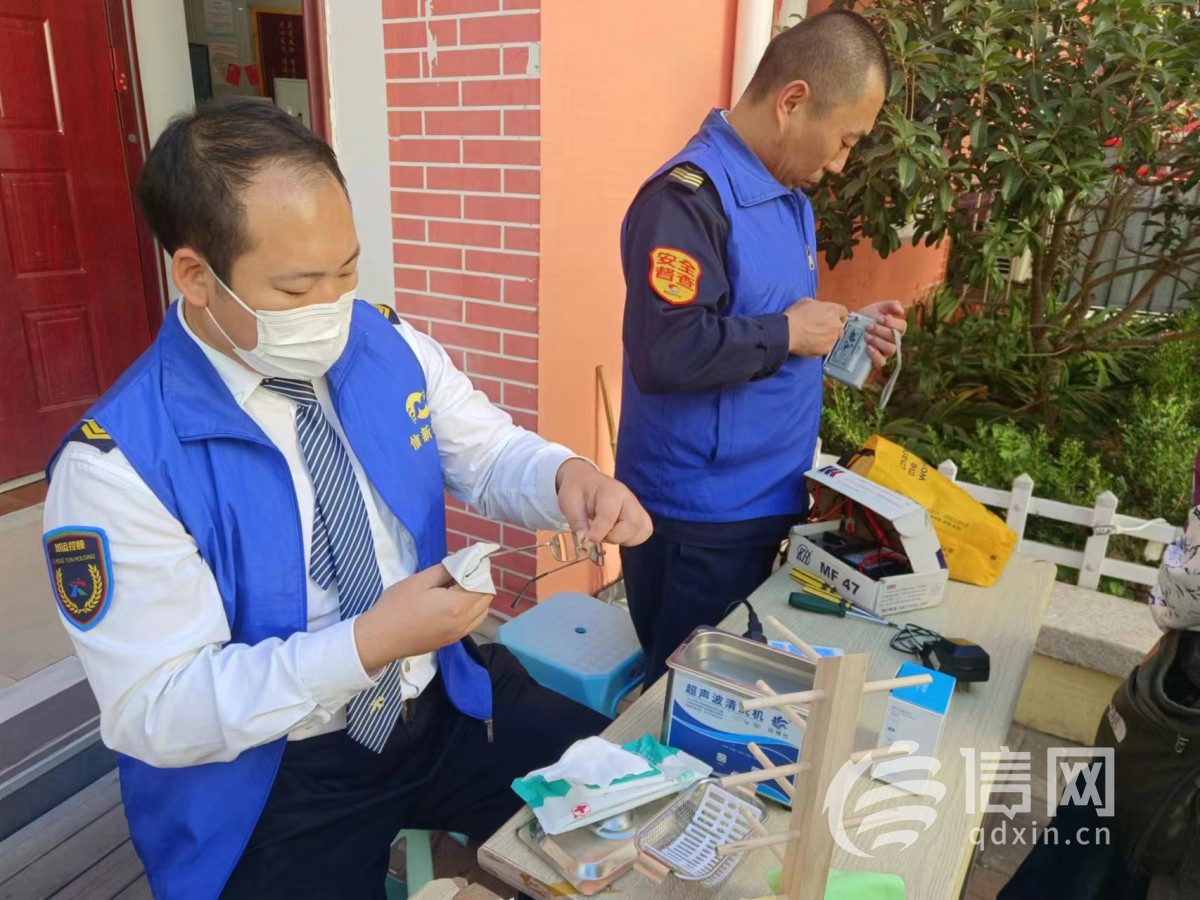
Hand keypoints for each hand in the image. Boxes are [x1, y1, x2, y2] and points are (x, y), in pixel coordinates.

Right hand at [354, 564, 491, 671]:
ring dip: (477, 597)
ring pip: (481, 612)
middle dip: (479, 582)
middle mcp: (464, 622)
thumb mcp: (420, 580)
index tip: (470, 560)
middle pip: (486, 598)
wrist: (380, 639)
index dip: (479, 570)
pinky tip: (453, 603)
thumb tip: (465, 562)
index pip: (482, 584)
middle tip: (462, 572)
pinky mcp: (451, 641)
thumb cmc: (397, 606)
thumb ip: (447, 570)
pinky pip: (472, 623)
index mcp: (457, 606)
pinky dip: (471, 610)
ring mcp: (458, 634)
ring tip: (457, 587)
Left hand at [555, 458, 651, 550]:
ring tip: (608, 533)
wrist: (586, 480)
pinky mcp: (641, 515)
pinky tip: (618, 534)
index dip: (598, 533)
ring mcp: (637, 506)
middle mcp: (628, 497)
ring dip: (624, 539)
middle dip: (614, 537)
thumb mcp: (569, 502)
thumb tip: (584, 541)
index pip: (609, 515)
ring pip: (642, 529)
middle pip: (632, 524)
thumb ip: (577, 522)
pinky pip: (645, 531)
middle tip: (598, 535)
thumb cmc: (577, 490)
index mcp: (609, 490)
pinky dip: (632, 539)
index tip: (587, 542)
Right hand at [783, 299, 847, 356]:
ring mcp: (832, 339)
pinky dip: (821, 347)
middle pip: (840, 327)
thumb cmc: (795, 316)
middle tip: (820, 329)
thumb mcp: (807, 302)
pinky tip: (812, 344)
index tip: (832, 318)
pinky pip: (827, 348)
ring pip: (834, 339)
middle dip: (832, 328)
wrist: (787, 333)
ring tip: (814, 338)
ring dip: (827, 338)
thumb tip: (819, 310)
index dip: (837, 315)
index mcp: (833, 310)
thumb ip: (819, 306)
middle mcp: (836, 325)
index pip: (844, 312)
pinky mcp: (826, 350)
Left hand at [858, 300, 906, 367]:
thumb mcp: (877, 309)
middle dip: (881, 331)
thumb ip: (889, 306)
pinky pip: (882, 362)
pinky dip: (876, 355)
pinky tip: (868, 348)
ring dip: (878, 341)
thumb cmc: (866, 318)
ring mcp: (886, 352)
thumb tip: (901, 310)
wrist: (849, 328)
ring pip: (890, 349)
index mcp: (895, 328)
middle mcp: (893, 341)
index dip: (892, 323)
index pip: (902, 326)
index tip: (880, 319)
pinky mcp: (877, 361)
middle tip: (868, 327)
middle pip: (895, 338)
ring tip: (867, 336)